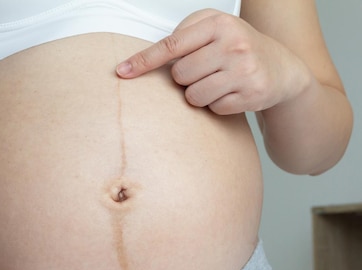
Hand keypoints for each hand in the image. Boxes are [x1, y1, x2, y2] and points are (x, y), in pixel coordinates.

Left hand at [116, 9, 310, 114]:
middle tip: (206, 70)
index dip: (144, 61)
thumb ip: (183, 38)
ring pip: (193, 96)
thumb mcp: (214, 30)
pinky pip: (213, 109)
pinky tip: (232, 92)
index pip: (171, 46)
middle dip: (186, 78)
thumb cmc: (238, 48)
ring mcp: (244, 69)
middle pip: (180, 75)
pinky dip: (217, 105)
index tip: (122, 71)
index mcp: (218, 24)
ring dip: (199, 94)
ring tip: (218, 82)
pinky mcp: (252, 94)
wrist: (284, 68)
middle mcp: (233, 43)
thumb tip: (142, 61)